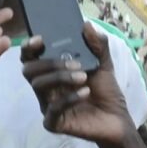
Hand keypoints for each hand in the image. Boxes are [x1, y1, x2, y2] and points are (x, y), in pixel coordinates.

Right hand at [21, 22, 133, 146]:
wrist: (117, 118)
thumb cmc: (105, 90)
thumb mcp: (104, 63)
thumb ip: (97, 44)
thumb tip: (86, 24)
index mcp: (51, 71)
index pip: (30, 57)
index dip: (29, 47)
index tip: (40, 39)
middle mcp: (45, 87)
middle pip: (29, 70)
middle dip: (49, 63)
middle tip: (75, 63)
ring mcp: (47, 105)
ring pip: (38, 86)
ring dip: (60, 77)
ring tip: (83, 76)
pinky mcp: (54, 122)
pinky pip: (52, 108)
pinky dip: (69, 98)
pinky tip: (85, 92)